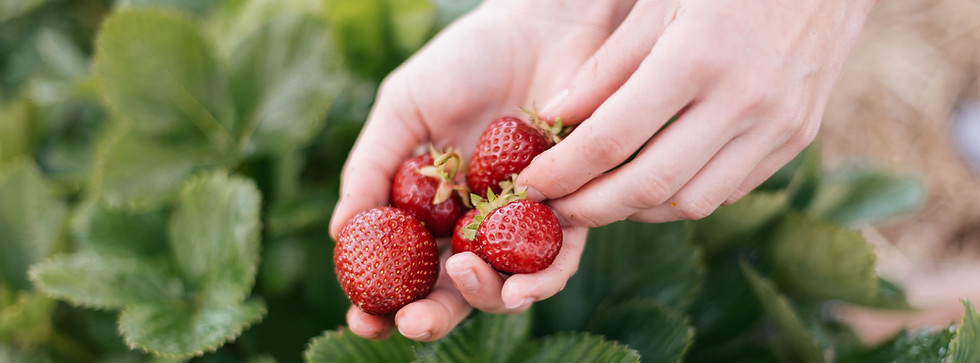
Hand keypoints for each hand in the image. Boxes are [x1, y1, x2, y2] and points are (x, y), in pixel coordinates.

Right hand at [329, 0, 631, 340]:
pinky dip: (543, 278)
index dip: (381, 301)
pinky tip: (523, 284)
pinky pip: (561, 257)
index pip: (404, 268)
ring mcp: (524, 220)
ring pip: (507, 284)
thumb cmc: (466, 60)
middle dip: (431, 317)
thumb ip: (372, 167)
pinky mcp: (575, 206)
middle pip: (454, 289)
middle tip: (413, 323)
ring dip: (486, 297)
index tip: (361, 318)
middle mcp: (477, 222)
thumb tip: (339, 234)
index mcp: (432, 206)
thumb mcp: (404, 107)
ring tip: (466, 277)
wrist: (540, 25)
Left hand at [517, 0, 877, 225]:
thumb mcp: (658, 3)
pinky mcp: (798, 137)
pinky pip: (729, 190)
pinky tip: (654, 180)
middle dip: (590, 208)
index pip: (612, 139)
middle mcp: (741, 100)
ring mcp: (777, 125)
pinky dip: (683, 196)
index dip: (562, 170)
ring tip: (600, 195)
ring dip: (637, 210)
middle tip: (555, 208)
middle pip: (648, 187)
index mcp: (696, 57)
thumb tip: (553, 118)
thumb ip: (606, 66)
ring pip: (690, 202)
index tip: (529, 182)